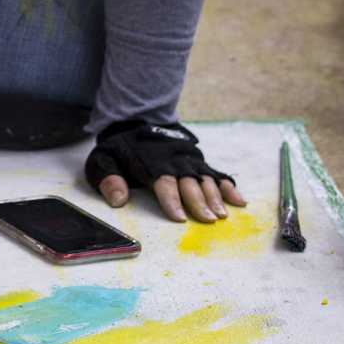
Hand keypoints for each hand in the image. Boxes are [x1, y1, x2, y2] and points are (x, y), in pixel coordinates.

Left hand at [84, 120, 247, 222]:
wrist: (137, 122)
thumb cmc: (120, 150)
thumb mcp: (103, 161)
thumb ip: (109, 180)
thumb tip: (118, 200)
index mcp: (151, 163)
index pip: (163, 183)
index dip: (172, 200)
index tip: (179, 217)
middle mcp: (174, 162)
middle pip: (189, 183)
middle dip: (199, 202)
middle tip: (208, 220)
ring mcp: (189, 161)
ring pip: (205, 180)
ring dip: (215, 197)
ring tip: (222, 215)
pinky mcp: (199, 162)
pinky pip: (217, 175)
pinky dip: (229, 187)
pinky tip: (240, 202)